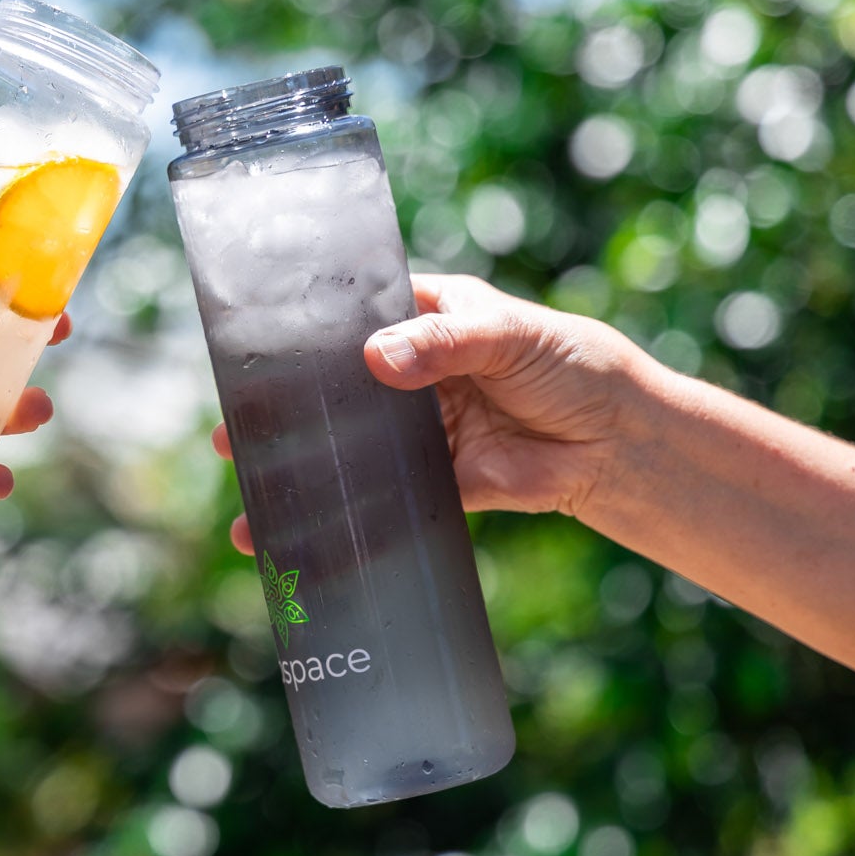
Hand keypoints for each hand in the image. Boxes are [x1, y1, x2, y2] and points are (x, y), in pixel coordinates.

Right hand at [213, 274, 650, 552]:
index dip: (300, 340)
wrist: (621, 441)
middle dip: (283, 417)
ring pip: (353, 451)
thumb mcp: (509, 334)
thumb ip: (446, 343)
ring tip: (255, 498)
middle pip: (336, 393)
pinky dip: (350, 522)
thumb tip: (380, 360)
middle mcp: (412, 372)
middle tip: (233, 438)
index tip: (249, 357)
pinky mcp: (442, 483)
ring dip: (307, 474)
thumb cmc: (571, 364)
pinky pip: (387, 503)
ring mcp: (423, 431)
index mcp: (423, 317)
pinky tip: (310, 538)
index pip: (349, 320)